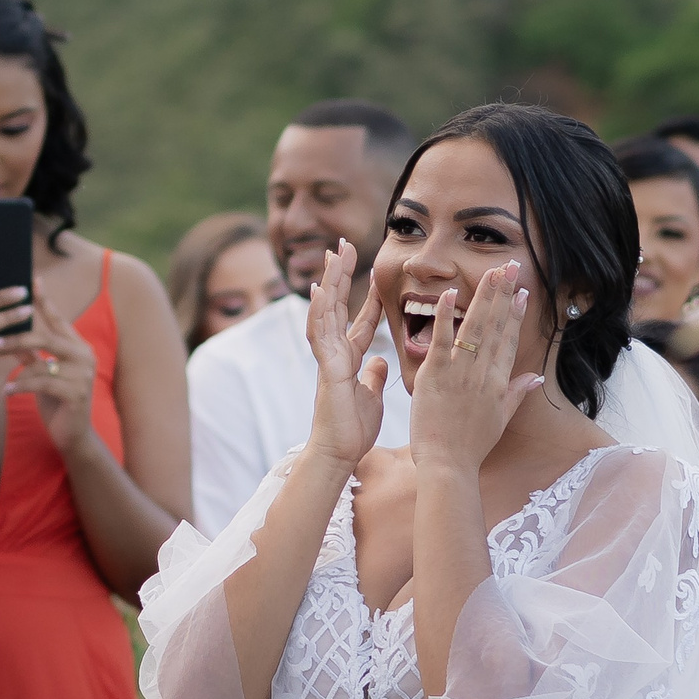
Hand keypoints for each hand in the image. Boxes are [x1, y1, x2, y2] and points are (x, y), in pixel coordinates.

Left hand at [0, 290, 100, 456]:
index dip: (44, 300)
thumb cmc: (55, 400)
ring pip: (42, 364)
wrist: (73, 435)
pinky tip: (8, 393)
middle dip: (18, 337)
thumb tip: (10, 333)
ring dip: (18, 372)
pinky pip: (42, 385)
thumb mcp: (43, 372)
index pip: (58, 319)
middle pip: (47, 337)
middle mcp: (83, 356)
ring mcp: (82, 375)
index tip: (30, 281)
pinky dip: (22, 387)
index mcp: (76, 346)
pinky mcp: (76, 394)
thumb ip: (31, 353)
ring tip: (4, 381)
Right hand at [304, 239, 388, 464]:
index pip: (359, 319)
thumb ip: (372, 374)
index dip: (367, 295)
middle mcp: (336, 352)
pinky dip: (319, 312)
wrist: (339, 453)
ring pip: (327, 311)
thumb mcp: (371, 395)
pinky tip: (320, 291)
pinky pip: (320, 335)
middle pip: (338, 305)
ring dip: (330, 282)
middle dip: (341, 274)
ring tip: (333, 255)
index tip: (373, 271)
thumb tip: (379, 359)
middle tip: (344, 245)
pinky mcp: (326, 369)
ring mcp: (328, 358)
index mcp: (350, 357)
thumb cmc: (352, 429)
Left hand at [407, 263, 540, 475]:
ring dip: (484, 297)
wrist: (449, 465)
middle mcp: (484, 373)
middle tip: (511, 267)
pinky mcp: (436, 375)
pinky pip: (442, 339)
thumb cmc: (471, 446)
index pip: (509, 340)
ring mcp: (460, 372)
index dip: (516, 315)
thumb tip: (535, 377)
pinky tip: (451, 293)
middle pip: (496, 327)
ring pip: (475, 327)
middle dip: (504, 294)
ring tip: (492, 272)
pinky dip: (445, 316)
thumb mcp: (501, 419)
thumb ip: (517, 393)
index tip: (523, 292)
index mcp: (498, 382)